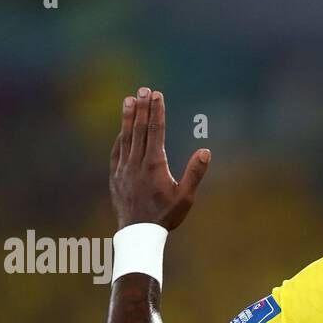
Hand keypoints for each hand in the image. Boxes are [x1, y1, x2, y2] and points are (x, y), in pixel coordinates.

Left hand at [109, 87, 209, 229]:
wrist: (138, 233)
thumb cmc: (165, 216)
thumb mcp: (185, 197)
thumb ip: (195, 173)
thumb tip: (206, 151)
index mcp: (154, 164)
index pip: (156, 131)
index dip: (157, 111)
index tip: (157, 95)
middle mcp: (137, 162)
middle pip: (139, 129)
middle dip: (142, 108)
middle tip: (144, 90)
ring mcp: (123, 168)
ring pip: (126, 137)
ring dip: (128, 117)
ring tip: (129, 100)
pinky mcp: (115, 176)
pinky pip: (117, 151)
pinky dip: (120, 137)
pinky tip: (122, 130)